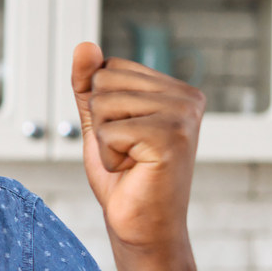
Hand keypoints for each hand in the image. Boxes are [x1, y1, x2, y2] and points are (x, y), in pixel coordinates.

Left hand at [70, 42, 203, 254]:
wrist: (142, 225)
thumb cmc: (123, 176)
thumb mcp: (99, 122)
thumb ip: (90, 84)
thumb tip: (84, 45)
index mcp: (175, 89)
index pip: (110, 67)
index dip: (101, 107)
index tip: (125, 136)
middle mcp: (187, 97)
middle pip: (104, 81)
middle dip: (101, 122)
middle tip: (128, 152)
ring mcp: (183, 116)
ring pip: (104, 104)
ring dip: (105, 140)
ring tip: (132, 161)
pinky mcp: (172, 137)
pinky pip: (109, 130)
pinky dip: (110, 155)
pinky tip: (134, 170)